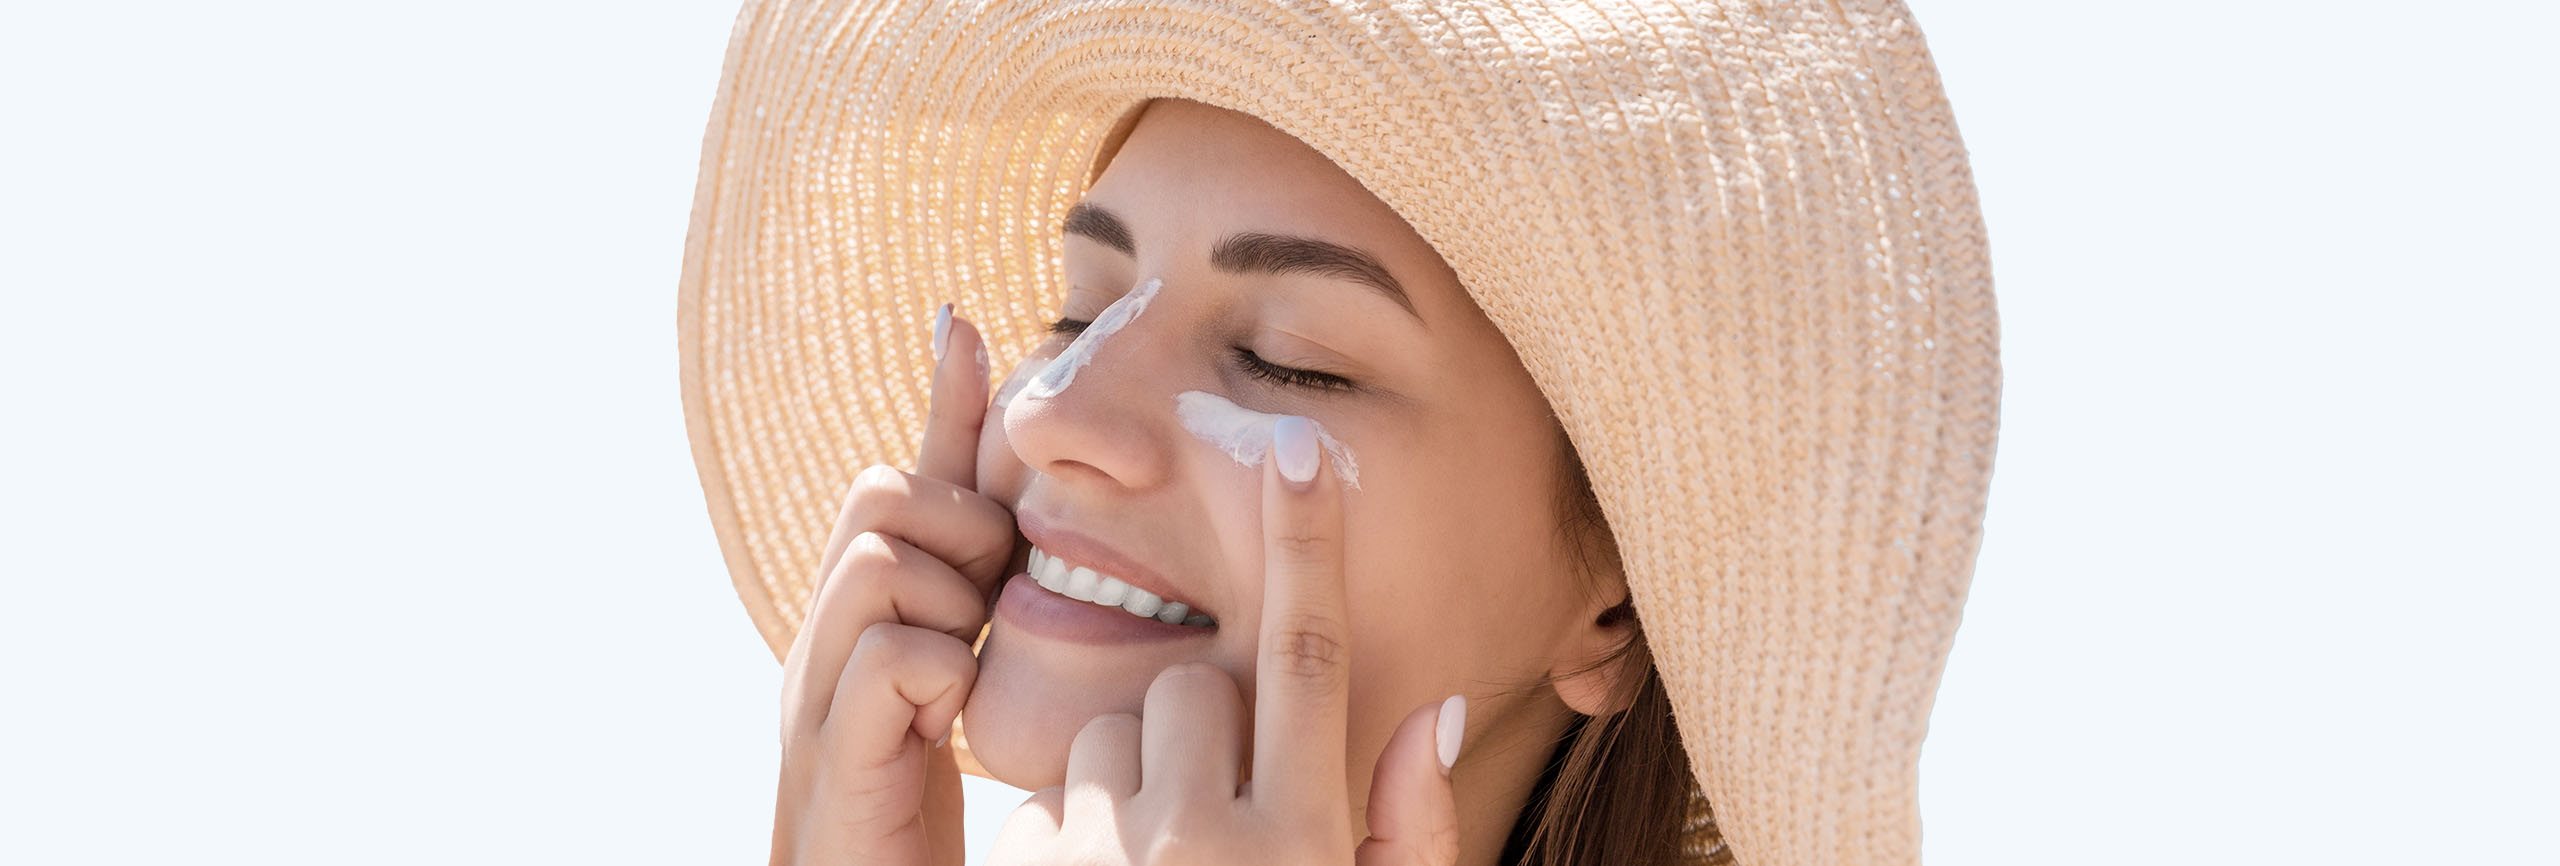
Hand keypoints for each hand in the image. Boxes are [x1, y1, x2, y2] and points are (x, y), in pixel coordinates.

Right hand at [770, 305, 1013, 865]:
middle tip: (984, 605)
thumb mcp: (966, 673)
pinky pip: (888, 658)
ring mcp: (818, 693)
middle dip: (954, 529)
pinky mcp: (833, 756)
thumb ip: (985, 586)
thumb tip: (1023, 504)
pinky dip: (933, 675)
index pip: (904, 476)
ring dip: (945, 602)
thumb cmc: (922, 795)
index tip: (968, 319)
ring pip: (879, 564)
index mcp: (865, 613)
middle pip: (880, 496)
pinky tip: (947, 717)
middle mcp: (826, 636)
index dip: (943, 405)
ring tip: (963, 664)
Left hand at [986, 416, 1466, 864]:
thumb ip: (1415, 827)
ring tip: (1146, 864)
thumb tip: (1442, 709)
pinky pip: (1045, 792)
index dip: (1306, 546)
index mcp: (1299, 843)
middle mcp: (1204, 840)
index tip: (1299, 448)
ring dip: (1129, 782)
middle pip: (1192, 692)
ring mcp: (1105, 853)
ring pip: (1112, 734)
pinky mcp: (1027, 861)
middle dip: (1196, 732)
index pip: (1308, 659)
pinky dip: (1066, 831)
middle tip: (1205, 822)